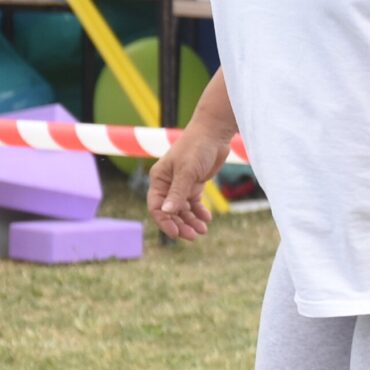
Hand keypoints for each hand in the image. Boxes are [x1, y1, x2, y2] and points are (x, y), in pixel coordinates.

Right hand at [148, 126, 230, 240]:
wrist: (213, 132)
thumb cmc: (196, 147)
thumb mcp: (186, 171)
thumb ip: (177, 193)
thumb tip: (166, 212)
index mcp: (158, 180)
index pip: (156, 207)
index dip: (165, 222)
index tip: (176, 234)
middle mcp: (167, 184)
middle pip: (170, 211)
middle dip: (181, 225)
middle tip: (194, 236)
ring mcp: (181, 184)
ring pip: (183, 209)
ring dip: (191, 221)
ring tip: (203, 230)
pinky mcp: (195, 183)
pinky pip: (194, 203)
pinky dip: (199, 212)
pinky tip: (207, 218)